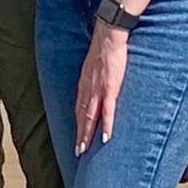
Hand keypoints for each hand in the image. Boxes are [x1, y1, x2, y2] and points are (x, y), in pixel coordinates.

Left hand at [74, 24, 128, 154]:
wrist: (108, 36)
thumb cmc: (104, 49)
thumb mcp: (95, 66)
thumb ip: (94, 78)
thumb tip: (95, 84)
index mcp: (84, 85)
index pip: (79, 109)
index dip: (78, 124)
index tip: (77, 137)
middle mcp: (87, 90)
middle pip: (81, 117)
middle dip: (79, 135)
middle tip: (78, 151)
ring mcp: (98, 90)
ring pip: (90, 117)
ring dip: (87, 134)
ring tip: (85, 149)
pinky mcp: (110, 88)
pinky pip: (108, 111)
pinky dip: (107, 125)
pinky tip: (106, 137)